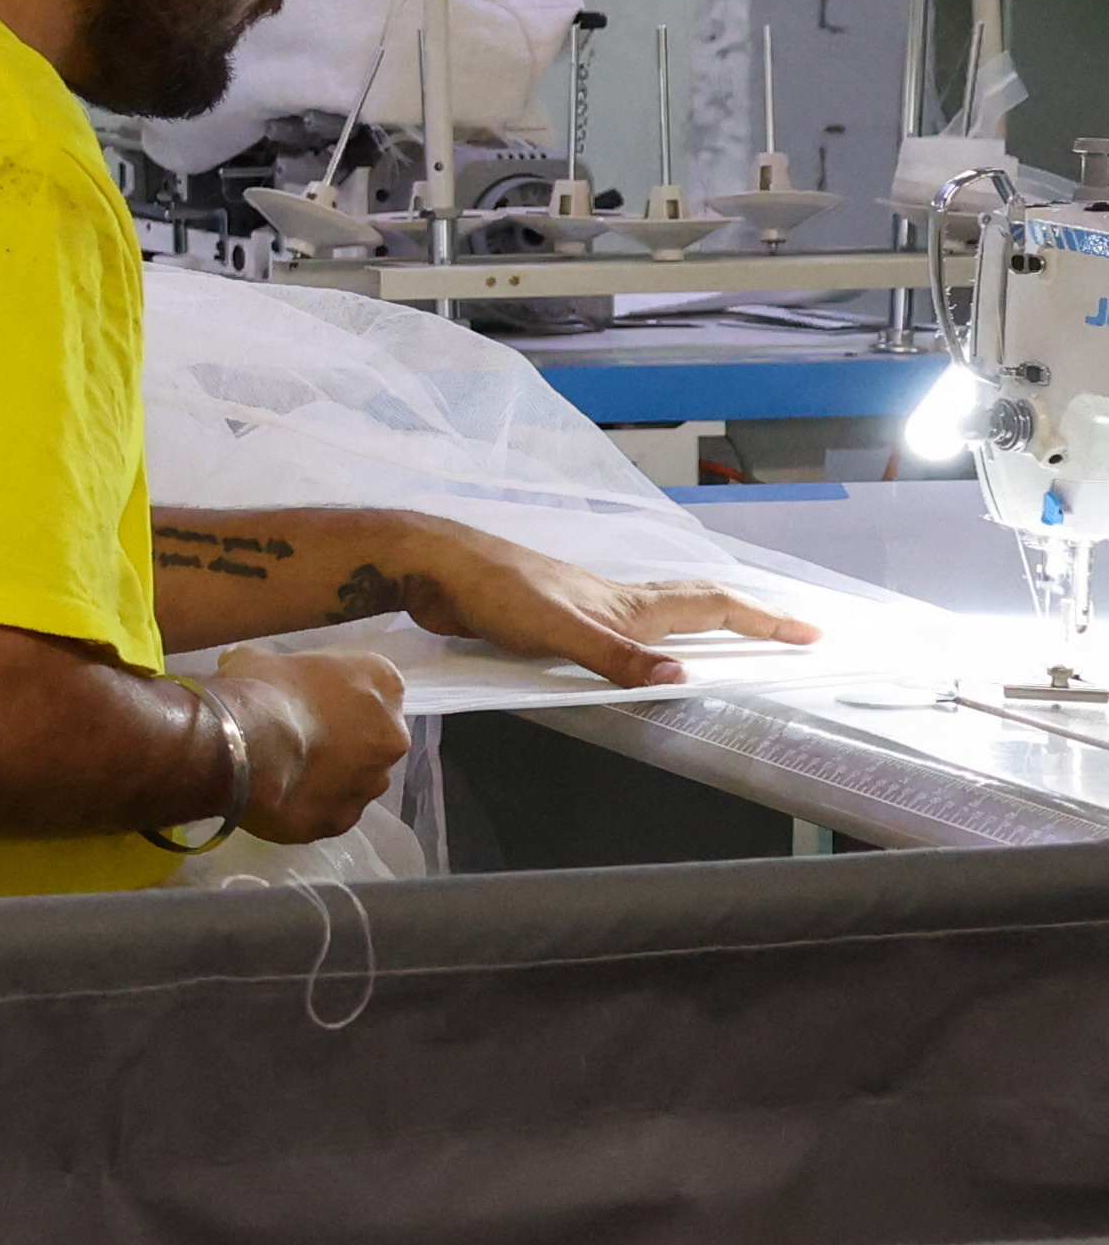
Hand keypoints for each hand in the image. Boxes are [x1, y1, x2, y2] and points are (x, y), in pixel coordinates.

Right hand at [193, 645, 407, 844]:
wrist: (245, 749)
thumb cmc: (261, 690)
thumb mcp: (255, 659)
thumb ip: (263, 662)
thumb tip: (239, 661)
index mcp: (382, 683)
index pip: (370, 683)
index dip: (335, 691)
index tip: (305, 696)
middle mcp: (392, 734)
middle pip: (370, 735)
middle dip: (340, 736)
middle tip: (296, 735)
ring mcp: (372, 783)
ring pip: (354, 777)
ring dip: (329, 774)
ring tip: (283, 771)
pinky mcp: (345, 819)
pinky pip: (329, 810)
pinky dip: (309, 805)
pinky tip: (277, 797)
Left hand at [382, 527, 818, 691]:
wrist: (435, 566)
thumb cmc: (495, 590)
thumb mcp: (561, 631)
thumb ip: (617, 658)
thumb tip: (683, 678)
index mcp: (629, 604)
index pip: (713, 607)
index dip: (763, 620)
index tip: (810, 632)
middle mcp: (616, 600)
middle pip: (697, 602)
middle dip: (746, 616)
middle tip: (786, 630)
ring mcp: (585, 605)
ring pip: (659, 611)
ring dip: (698, 620)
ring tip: (727, 636)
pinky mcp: (553, 616)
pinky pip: (619, 627)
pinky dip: (646, 636)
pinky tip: (634, 647)